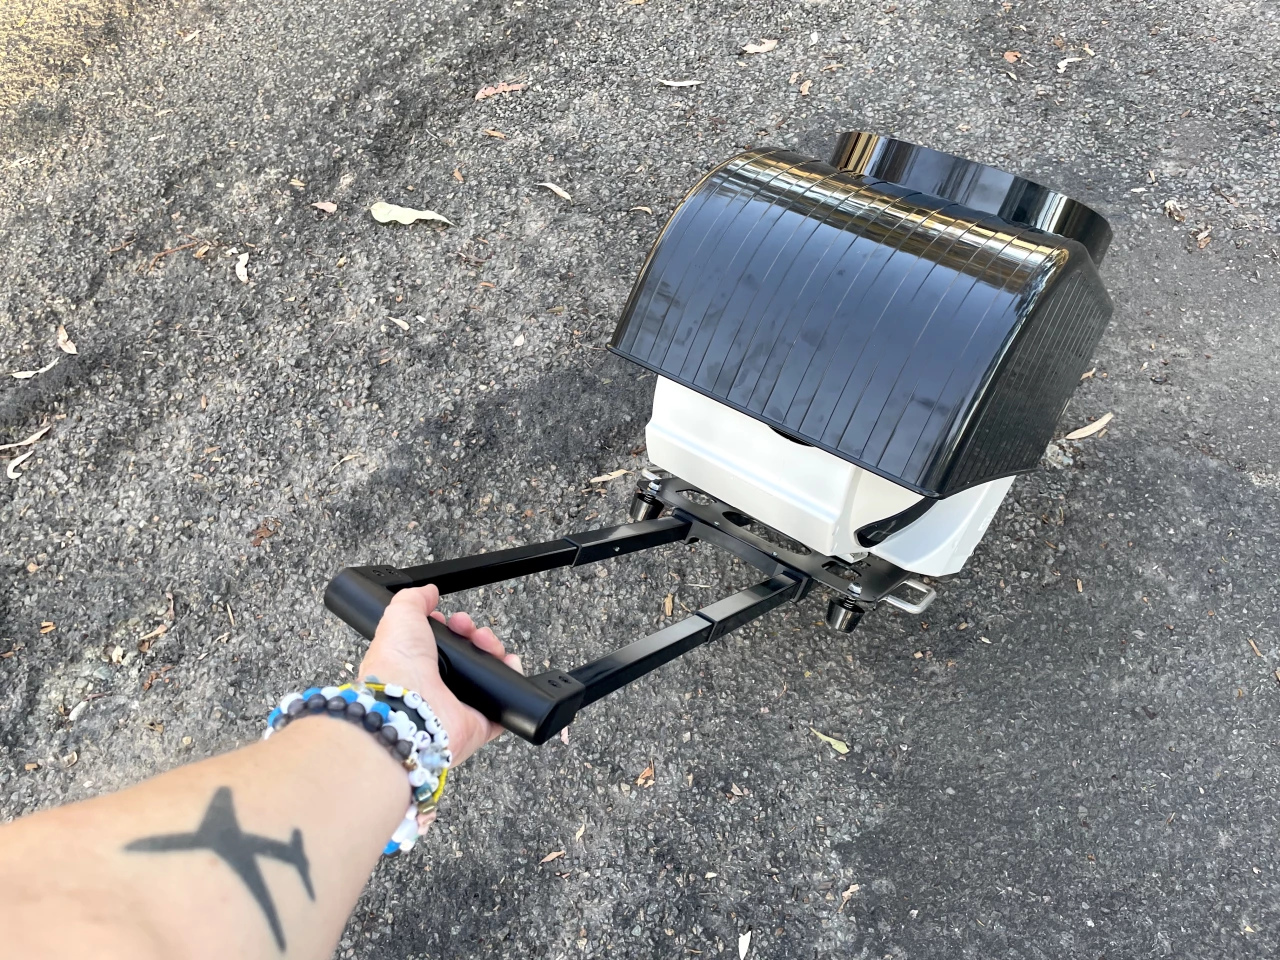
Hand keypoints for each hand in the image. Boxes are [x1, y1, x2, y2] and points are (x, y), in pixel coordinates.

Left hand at [356, 584, 521, 765]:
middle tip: (471, 632)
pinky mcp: (478, 722)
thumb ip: (414, 600)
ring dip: (493, 652)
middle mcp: (436, 686)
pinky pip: (503, 703)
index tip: (454, 620)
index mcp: (415, 665)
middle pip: (468, 655)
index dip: (453, 628)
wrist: (408, 708)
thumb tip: (428, 592)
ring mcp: (458, 704)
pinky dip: (511, 682)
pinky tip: (509, 664)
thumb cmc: (396, 667)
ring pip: (486, 673)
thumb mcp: (399, 617)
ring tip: (488, 645)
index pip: (442, 644)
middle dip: (476, 635)